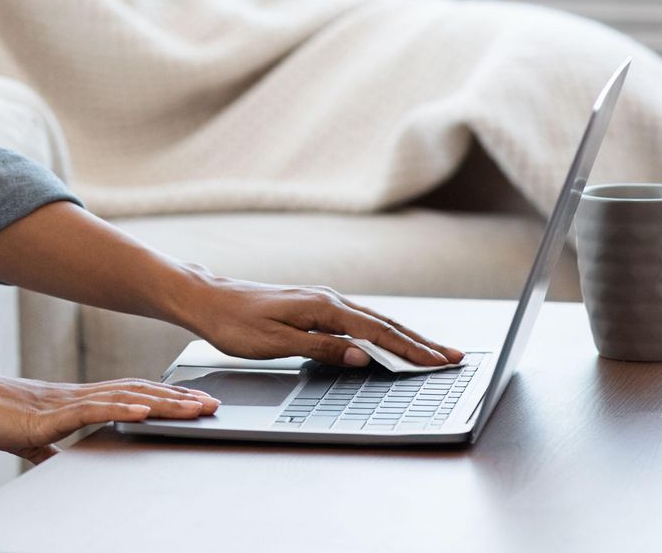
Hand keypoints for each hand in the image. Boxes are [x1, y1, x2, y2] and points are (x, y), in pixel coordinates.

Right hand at [0, 365, 222, 464]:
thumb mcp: (23, 437)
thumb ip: (47, 446)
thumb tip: (61, 460)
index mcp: (70, 401)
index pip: (128, 396)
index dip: (163, 398)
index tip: (193, 403)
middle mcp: (72, 396)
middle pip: (135, 393)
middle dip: (177, 399)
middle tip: (213, 404)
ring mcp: (59, 402)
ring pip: (121, 399)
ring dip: (161, 403)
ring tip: (193, 407)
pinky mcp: (42, 415)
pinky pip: (87, 411)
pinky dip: (118, 410)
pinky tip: (141, 411)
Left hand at [178, 270, 466, 368]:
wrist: (208, 299)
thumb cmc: (235, 323)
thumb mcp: (275, 342)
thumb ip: (321, 348)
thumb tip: (362, 357)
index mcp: (323, 307)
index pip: (377, 332)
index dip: (410, 349)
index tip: (438, 362)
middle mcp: (328, 299)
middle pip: (385, 322)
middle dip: (420, 341)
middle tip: (453, 357)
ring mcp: (322, 301)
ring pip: (374, 320)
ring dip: (405, 336)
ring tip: (432, 350)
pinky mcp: (315, 307)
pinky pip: (359, 320)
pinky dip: (383, 331)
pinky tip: (390, 340)